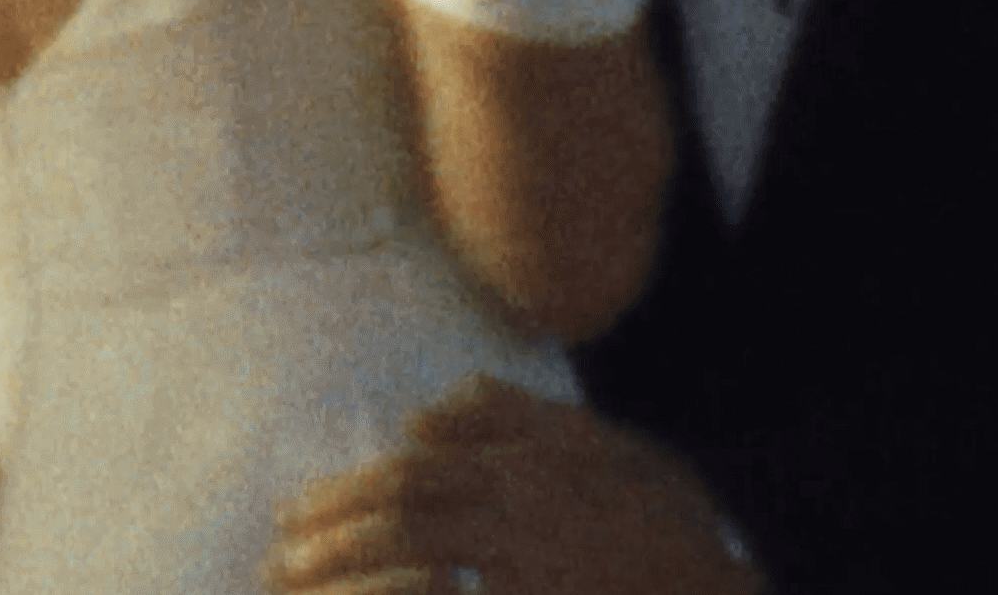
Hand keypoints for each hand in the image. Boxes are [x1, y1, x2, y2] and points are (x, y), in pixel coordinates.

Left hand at [264, 378, 758, 594]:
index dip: (348, 492)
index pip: (415, 471)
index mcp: (528, 466)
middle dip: (329, 529)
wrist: (718, 590)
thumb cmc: (663, 521)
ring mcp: (522, 567)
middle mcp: (518, 511)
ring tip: (296, 584)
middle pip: (401, 510)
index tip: (301, 511)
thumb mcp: (602, 446)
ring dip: (346, 570)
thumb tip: (419, 421)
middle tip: (279, 550)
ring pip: (413, 560)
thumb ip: (512, 420)